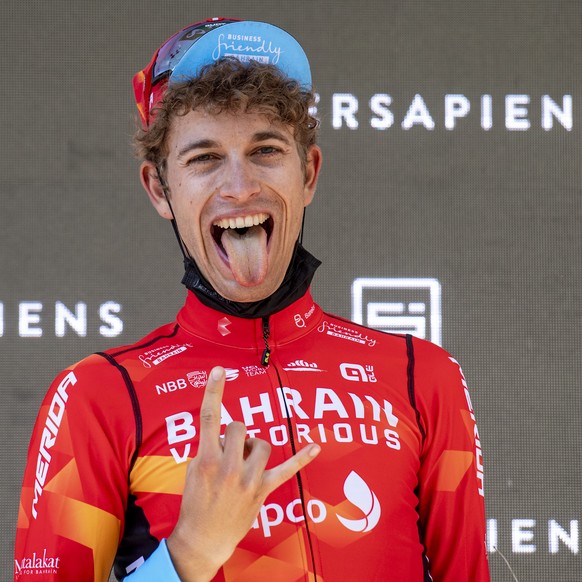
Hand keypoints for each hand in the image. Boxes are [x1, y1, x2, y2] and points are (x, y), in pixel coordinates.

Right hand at [166, 366, 320, 581]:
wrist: (203, 539)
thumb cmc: (196, 502)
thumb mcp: (191, 470)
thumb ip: (209, 447)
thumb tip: (227, 434)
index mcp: (205, 459)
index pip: (210, 418)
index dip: (214, 391)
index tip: (219, 371)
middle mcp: (227, 467)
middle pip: (239, 428)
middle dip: (235, 434)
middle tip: (228, 451)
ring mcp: (247, 479)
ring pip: (261, 443)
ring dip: (253, 446)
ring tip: (244, 460)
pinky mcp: (262, 490)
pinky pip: (286, 470)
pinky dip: (301, 458)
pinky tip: (316, 446)